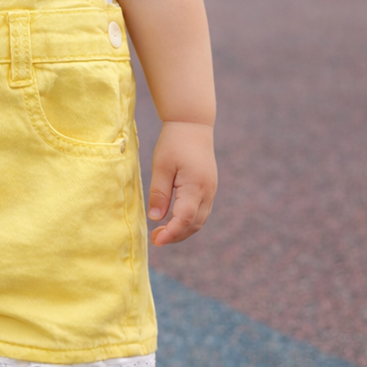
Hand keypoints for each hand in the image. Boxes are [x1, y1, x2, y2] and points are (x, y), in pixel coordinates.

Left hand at [147, 121, 215, 245]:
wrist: (193, 125)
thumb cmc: (174, 142)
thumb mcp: (161, 166)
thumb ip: (159, 193)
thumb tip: (156, 218)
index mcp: (196, 186)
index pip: (185, 219)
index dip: (171, 233)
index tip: (157, 241)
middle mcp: (208, 191)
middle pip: (195, 224)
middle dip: (176, 236)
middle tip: (156, 239)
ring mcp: (211, 190)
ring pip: (200, 220)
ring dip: (183, 230)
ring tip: (162, 232)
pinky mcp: (209, 188)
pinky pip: (201, 211)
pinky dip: (189, 221)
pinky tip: (173, 220)